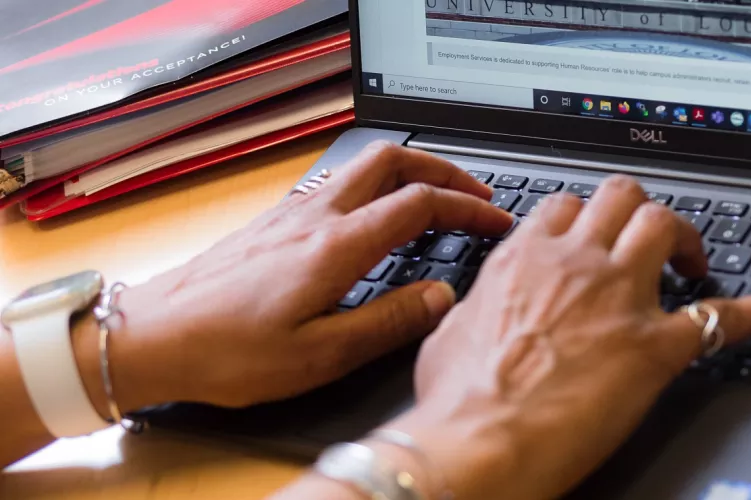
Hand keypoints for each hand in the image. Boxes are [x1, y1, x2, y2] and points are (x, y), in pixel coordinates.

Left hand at [73, 142, 513, 413]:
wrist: (154, 336)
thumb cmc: (229, 352)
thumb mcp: (321, 355)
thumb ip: (389, 322)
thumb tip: (441, 297)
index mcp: (336, 246)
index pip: (420, 204)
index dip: (469, 208)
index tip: (497, 221)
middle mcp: (316, 216)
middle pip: (393, 160)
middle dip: (443, 171)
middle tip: (474, 195)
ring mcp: (292, 212)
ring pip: (364, 165)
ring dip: (410, 172)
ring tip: (435, 198)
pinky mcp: (275, 220)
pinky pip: (338, 182)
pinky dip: (376, 185)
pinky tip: (375, 216)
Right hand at [383, 176, 750, 499]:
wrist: (478, 440)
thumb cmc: (457, 397)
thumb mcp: (450, 334)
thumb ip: (472, 305)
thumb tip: (469, 306)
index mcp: (525, 258)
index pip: (567, 206)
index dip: (586, 216)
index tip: (593, 232)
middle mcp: (575, 263)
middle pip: (621, 197)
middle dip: (637, 210)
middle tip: (646, 236)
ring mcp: (619, 298)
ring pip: (664, 225)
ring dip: (683, 236)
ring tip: (692, 259)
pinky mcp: (655, 346)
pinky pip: (723, 316)